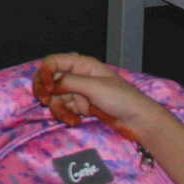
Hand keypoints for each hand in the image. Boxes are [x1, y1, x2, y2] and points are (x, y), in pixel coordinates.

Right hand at [35, 53, 167, 140]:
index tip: (49, 88)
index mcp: (82, 65)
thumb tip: (49, 82)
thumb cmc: (121, 99)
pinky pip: (63, 109)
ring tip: (70, 118)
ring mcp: (78, 92)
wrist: (138, 121)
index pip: (53, 62)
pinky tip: (75, 121)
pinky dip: (66, 116)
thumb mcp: (94, 87)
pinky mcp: (80, 106)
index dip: (46, 73)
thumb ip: (68, 82)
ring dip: (58, 108)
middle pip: (49, 80)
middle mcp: (77, 76)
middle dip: (46, 92)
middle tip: (46, 101)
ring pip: (54, 97)